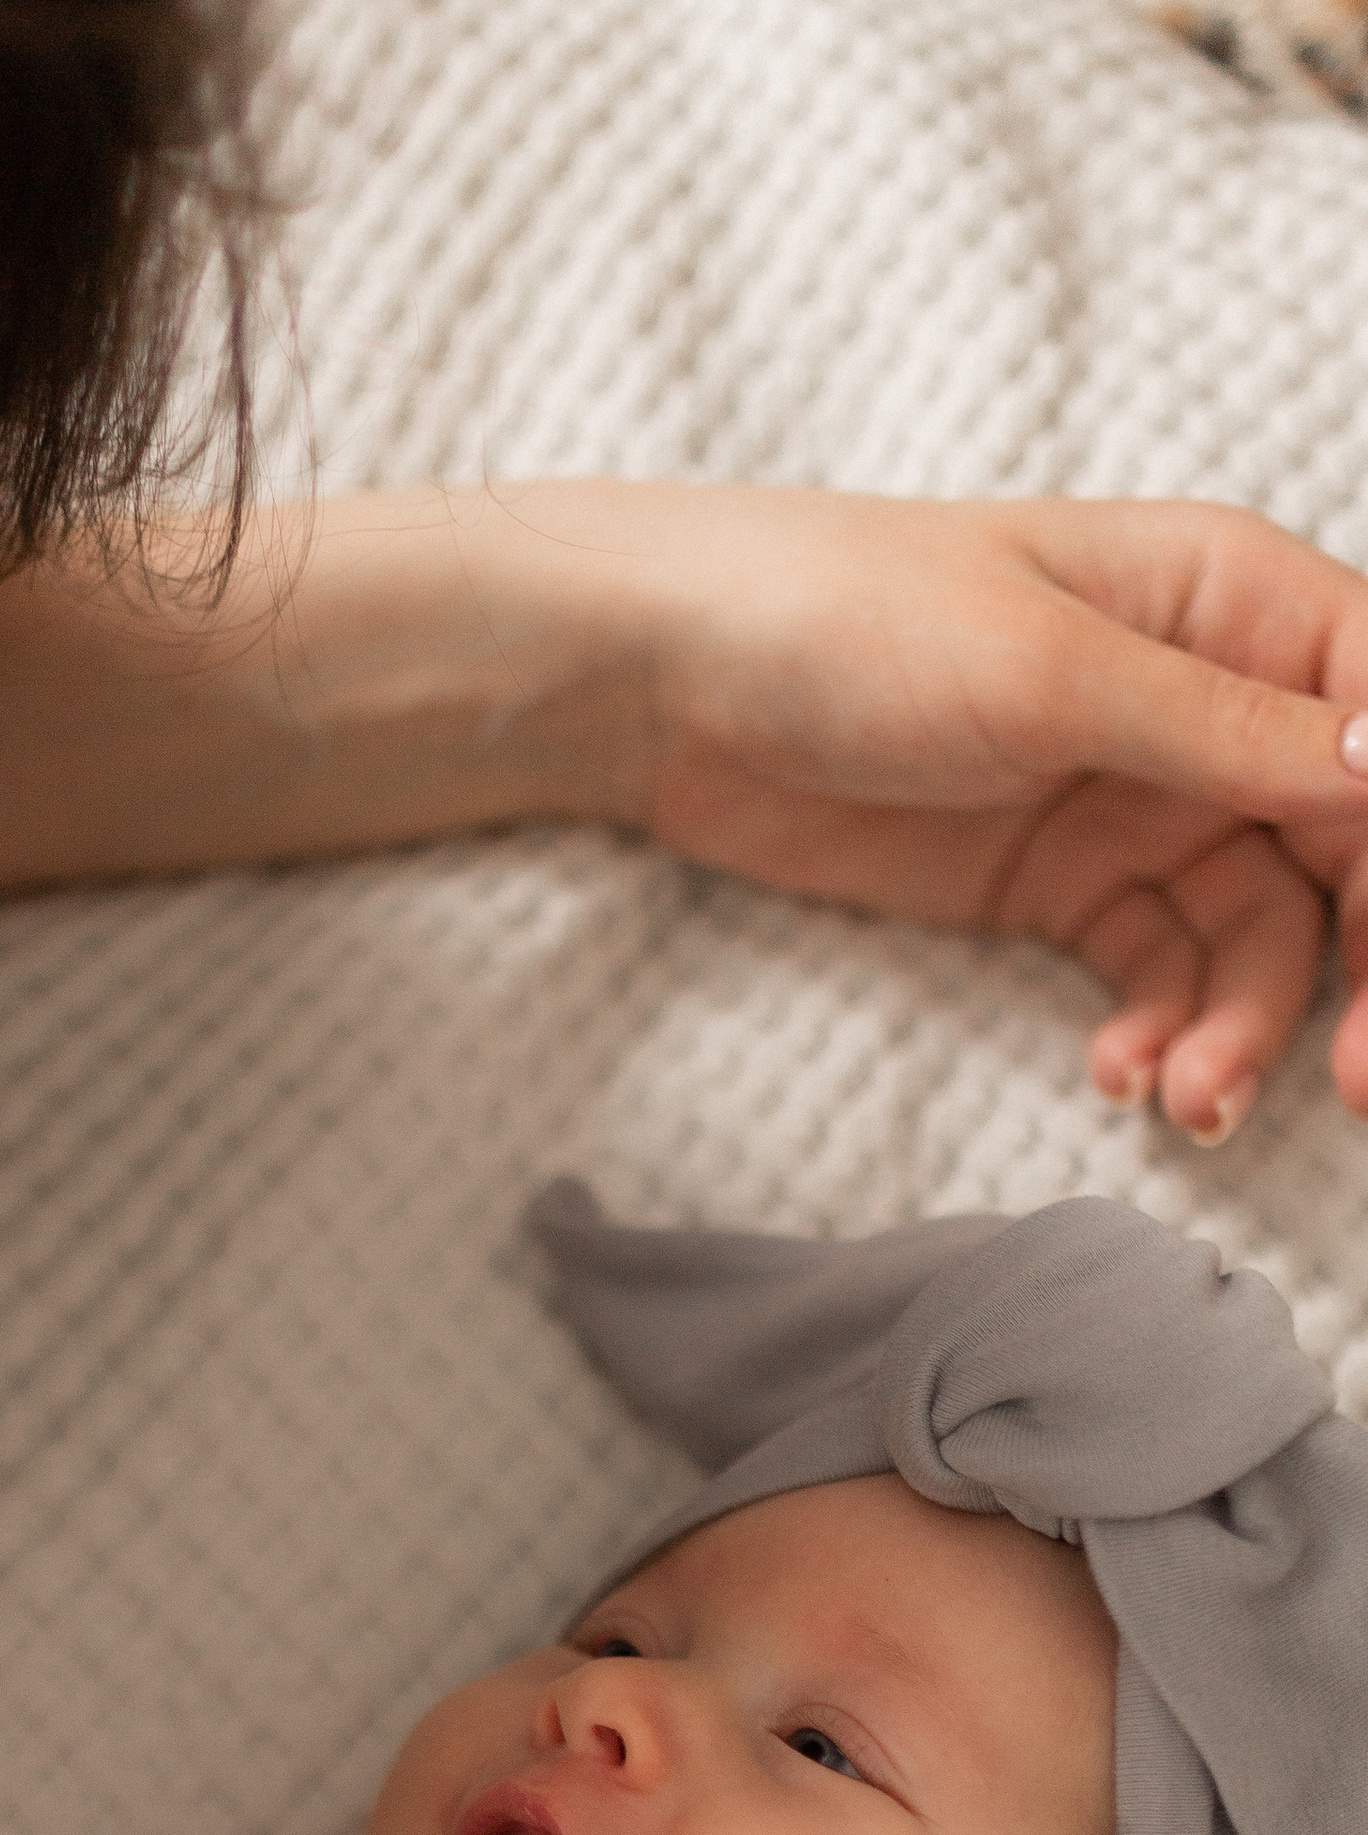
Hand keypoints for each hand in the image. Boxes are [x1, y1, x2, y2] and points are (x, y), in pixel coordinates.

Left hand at [577, 483, 1367, 1133]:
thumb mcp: (1052, 672)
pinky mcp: (1068, 887)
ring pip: (1261, 934)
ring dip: (1243, 1025)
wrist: (668, 687)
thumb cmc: (850, 618)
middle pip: (1350, 849)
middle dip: (1362, 970)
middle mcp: (1217, 701)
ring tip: (1181, 1100)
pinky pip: (1163, 973)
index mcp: (1241, 601)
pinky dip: (1161, 1031)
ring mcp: (1144, 800)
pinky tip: (1119, 1073)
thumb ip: (1227, 731)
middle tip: (1353, 1086)